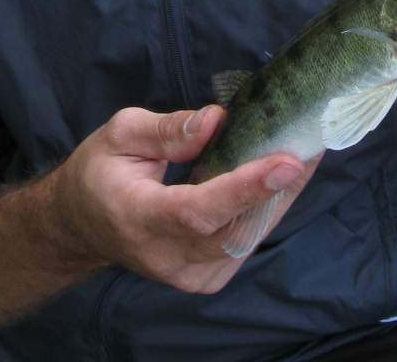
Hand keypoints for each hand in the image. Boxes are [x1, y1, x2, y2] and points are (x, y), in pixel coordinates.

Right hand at [49, 105, 319, 293]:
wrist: (85, 223)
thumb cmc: (101, 172)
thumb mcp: (121, 134)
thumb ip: (168, 129)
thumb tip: (218, 119)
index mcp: (137, 218)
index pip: (196, 211)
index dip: (244, 188)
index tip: (286, 163)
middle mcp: (165, 257)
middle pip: (233, 230)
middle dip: (278, 188)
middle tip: (311, 142)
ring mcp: (188, 275)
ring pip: (247, 238)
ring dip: (281, 196)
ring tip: (306, 150)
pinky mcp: (206, 276)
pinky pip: (246, 242)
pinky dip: (267, 208)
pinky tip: (282, 176)